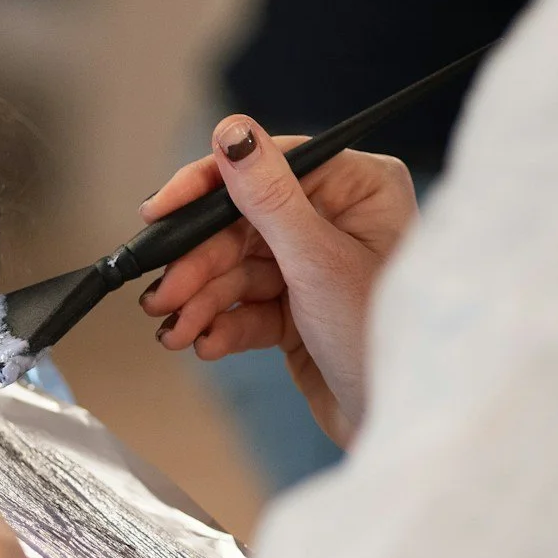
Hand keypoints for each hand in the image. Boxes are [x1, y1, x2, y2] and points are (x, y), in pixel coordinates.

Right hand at [137, 116, 416, 444]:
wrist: (397, 424)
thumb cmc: (382, 340)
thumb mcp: (318, 261)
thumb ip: (269, 197)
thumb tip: (232, 133)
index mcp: (359, 188)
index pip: (267, 167)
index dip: (207, 189)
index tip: (159, 211)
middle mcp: (338, 220)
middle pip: (241, 225)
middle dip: (198, 265)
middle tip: (162, 296)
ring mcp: (316, 268)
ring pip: (237, 270)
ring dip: (201, 301)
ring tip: (175, 330)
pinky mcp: (300, 312)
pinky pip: (246, 308)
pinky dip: (221, 325)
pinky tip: (205, 342)